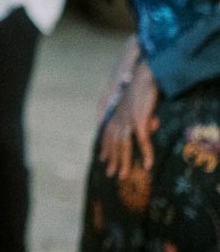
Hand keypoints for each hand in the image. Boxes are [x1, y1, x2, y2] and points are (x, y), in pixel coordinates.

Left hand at [98, 63, 157, 178]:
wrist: (145, 76)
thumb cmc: (143, 88)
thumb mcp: (140, 105)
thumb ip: (142, 117)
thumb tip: (149, 128)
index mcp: (115, 114)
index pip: (107, 134)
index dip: (105, 147)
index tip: (102, 159)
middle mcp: (118, 118)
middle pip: (113, 142)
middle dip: (111, 159)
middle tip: (110, 173)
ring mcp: (127, 119)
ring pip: (123, 145)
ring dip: (123, 161)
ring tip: (122, 175)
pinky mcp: (139, 120)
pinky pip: (142, 140)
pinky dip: (145, 153)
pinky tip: (147, 164)